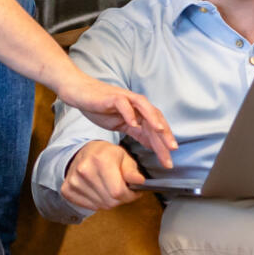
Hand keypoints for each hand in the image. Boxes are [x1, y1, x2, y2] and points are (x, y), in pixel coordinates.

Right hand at [54, 68, 177, 168]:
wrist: (81, 93)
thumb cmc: (100, 108)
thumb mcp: (121, 125)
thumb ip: (137, 133)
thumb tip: (152, 145)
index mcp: (140, 113)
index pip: (156, 129)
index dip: (163, 144)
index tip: (169, 160)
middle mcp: (137, 105)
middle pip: (155, 120)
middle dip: (164, 135)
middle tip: (171, 150)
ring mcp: (126, 99)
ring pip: (145, 108)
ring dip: (153, 119)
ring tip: (160, 131)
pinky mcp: (113, 97)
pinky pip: (123, 104)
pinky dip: (129, 112)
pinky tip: (133, 123)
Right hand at [60, 139, 147, 214]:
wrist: (85, 152)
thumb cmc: (107, 155)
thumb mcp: (123, 157)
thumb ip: (132, 171)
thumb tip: (139, 182)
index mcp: (100, 160)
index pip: (118, 192)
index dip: (129, 196)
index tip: (133, 192)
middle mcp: (84, 170)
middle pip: (110, 201)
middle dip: (120, 199)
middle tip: (121, 189)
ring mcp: (74, 181)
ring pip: (100, 205)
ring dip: (108, 200)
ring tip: (108, 188)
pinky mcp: (67, 189)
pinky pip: (89, 206)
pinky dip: (96, 202)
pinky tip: (98, 191)